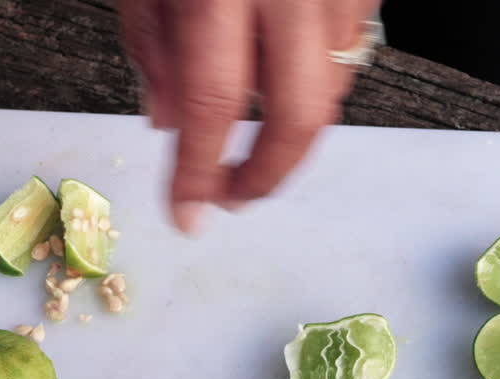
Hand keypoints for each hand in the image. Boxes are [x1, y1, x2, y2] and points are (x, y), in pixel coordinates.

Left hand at [119, 0, 379, 233]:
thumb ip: (150, 40)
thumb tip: (167, 123)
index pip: (212, 101)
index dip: (199, 170)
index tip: (187, 216)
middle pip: (299, 114)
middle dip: (268, 174)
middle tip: (234, 197)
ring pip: (332, 86)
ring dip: (291, 123)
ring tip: (253, 129)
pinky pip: (349, 49)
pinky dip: (317, 75)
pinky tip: (283, 72)